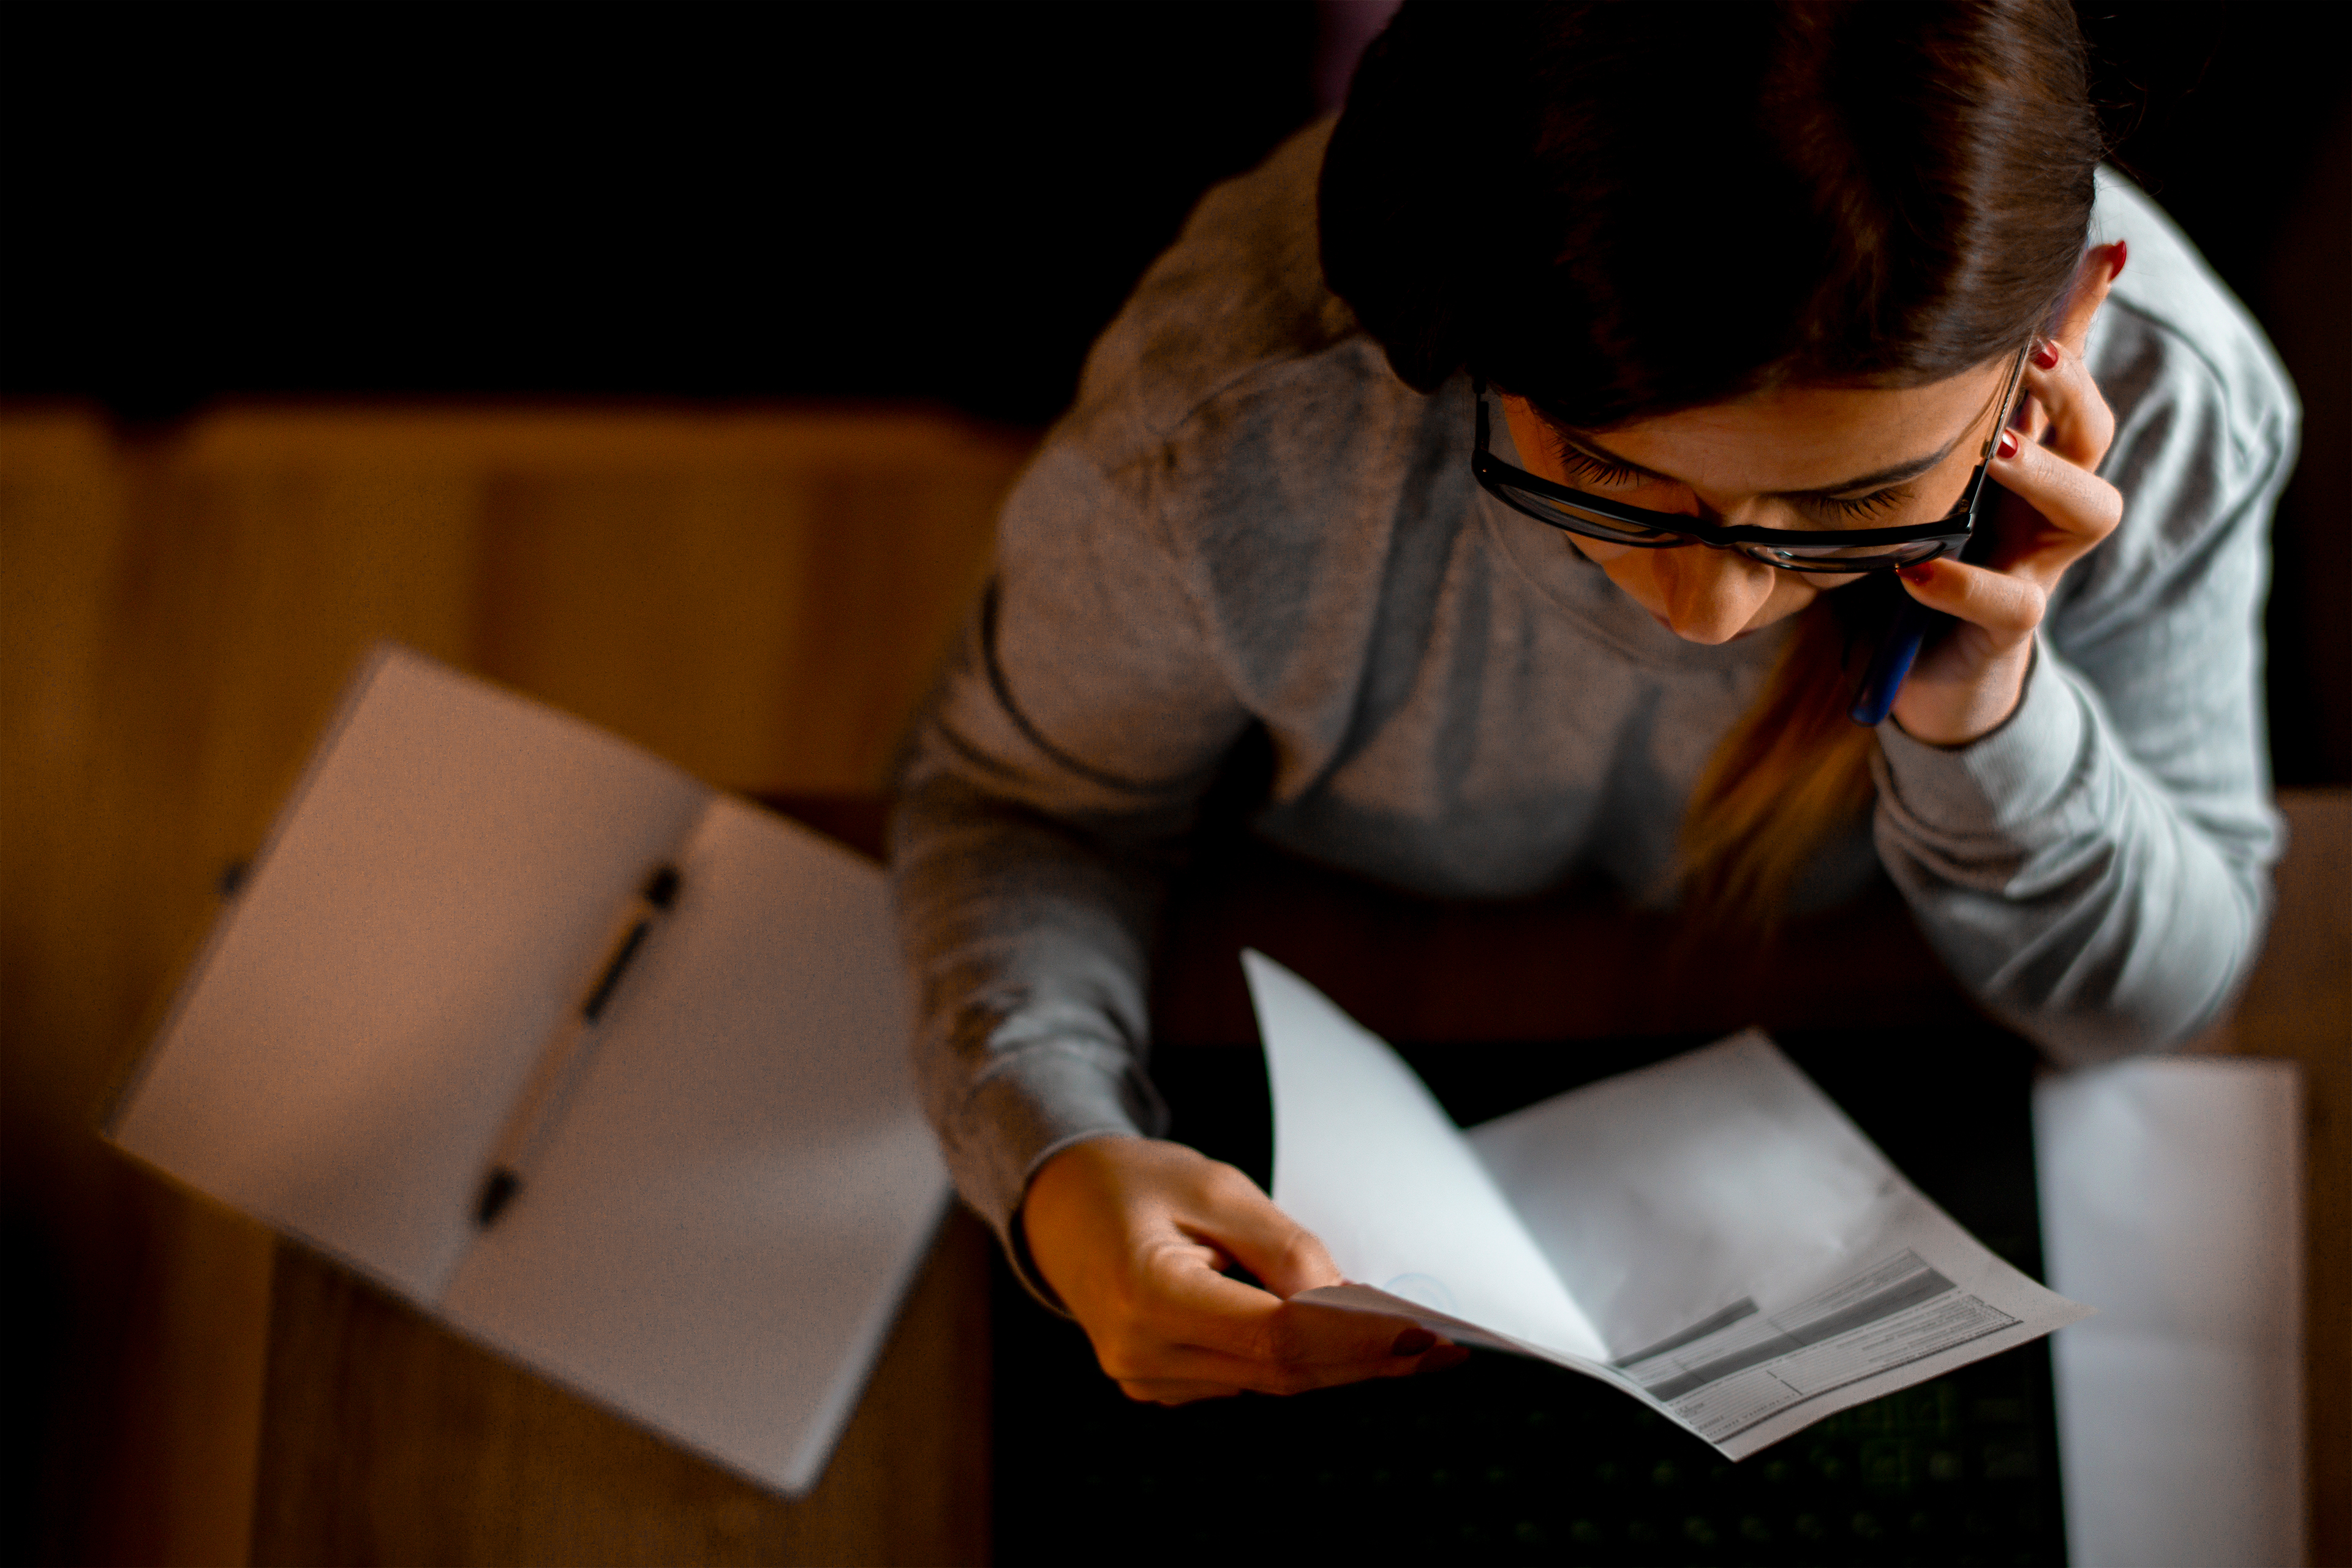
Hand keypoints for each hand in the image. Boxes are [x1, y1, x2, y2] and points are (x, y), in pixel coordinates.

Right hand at [1019, 1135, 1466, 1403]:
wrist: (1059, 1206)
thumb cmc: (1137, 1182)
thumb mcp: (1216, 1188)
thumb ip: (1283, 1247)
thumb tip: (1348, 1299)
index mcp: (1147, 1296)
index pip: (1275, 1336)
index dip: (1356, 1338)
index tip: (1423, 1333)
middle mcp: (1143, 1354)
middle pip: (1281, 1371)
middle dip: (1367, 1359)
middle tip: (1445, 1349)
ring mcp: (1148, 1378)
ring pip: (1270, 1381)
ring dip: (1342, 1363)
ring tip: (1417, 1344)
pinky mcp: (1160, 1384)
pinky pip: (1246, 1377)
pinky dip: (1300, 1359)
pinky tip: (1348, 1341)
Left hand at [1888, 241, 2128, 745]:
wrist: (1919, 673)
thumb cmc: (1918, 551)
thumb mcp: (1911, 472)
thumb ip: (1921, 415)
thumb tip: (1909, 326)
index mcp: (2030, 455)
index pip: (2064, 376)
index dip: (2082, 314)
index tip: (2101, 253)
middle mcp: (2050, 503)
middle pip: (2092, 431)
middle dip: (2070, 389)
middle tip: (2036, 355)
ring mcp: (2039, 563)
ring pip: (2088, 509)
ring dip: (2044, 473)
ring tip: (1995, 451)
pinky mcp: (2008, 629)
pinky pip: (2009, 604)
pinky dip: (1964, 586)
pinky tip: (1917, 570)